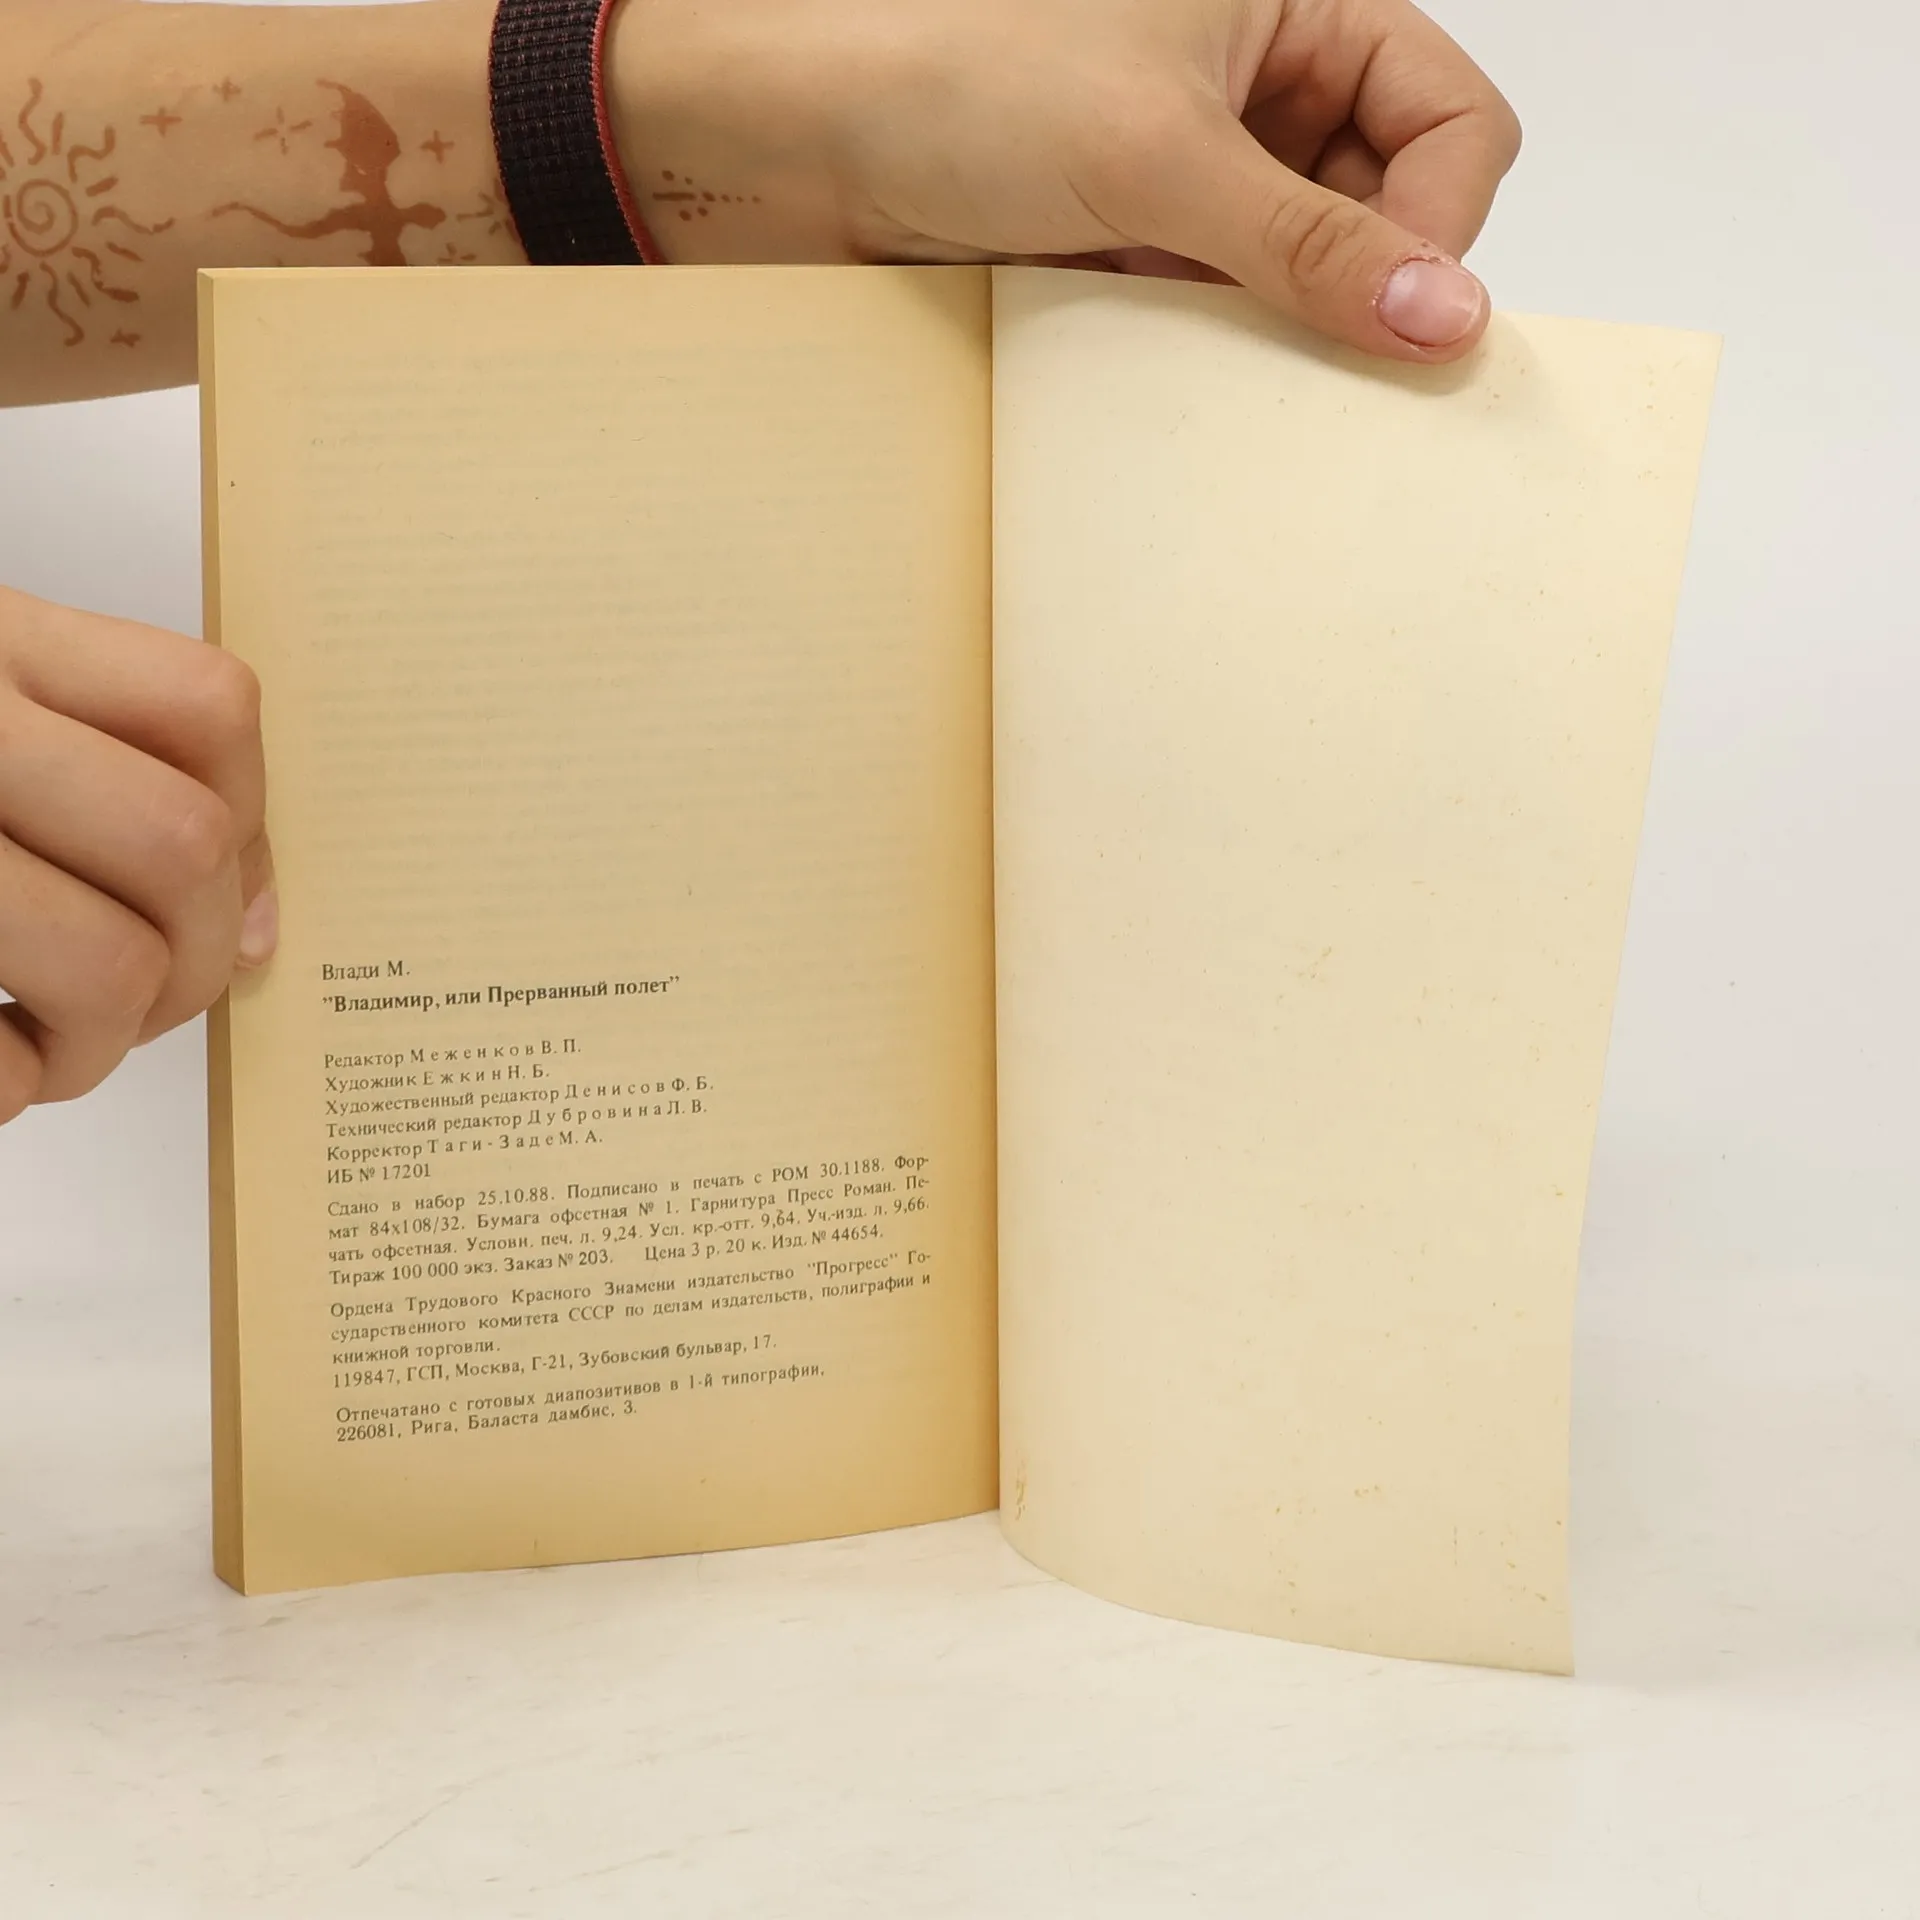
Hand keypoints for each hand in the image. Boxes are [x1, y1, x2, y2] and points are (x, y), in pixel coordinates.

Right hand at [0, 588, 275, 1125]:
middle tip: (146, 1002)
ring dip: (106, 1042)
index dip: (253, 822)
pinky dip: (12, 1090)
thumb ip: (96, 769)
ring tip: (56, 1047)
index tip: (232, 897)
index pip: (207, 707)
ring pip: (108, 963)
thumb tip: (257, 927)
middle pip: (179, 848)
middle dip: (197, 959)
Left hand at [613, 0, 1519, 361]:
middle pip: (1384, 201)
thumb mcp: (1162, 156)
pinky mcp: (1142, 237)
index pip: (1445, 116)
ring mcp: (1199, 165)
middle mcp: (1257, 80)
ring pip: (1302, 268)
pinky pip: (1223, 308)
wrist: (802, 150)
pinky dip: (1214, 347)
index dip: (1437, 220)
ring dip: (1280, 325)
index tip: (1397, 310)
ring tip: (1225, 354)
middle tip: (1322, 361)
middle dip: (1358, 282)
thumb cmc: (958, 83)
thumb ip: (1311, 243)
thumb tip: (1447, 314)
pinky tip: (1179, 367)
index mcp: (1293, 2)